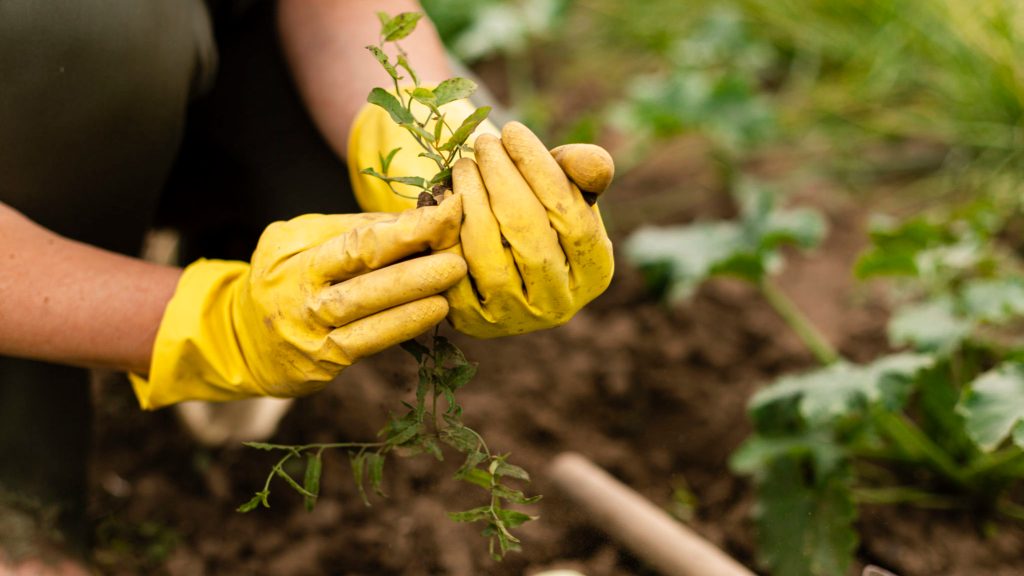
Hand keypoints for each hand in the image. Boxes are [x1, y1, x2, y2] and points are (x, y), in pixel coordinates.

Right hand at [131, 198, 465, 408]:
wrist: (236, 341)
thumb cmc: (282, 280)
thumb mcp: (299, 242)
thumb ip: (351, 230)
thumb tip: (414, 217)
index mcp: (294, 252)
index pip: (355, 236)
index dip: (404, 226)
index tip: (447, 211)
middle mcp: (298, 290)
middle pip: (360, 268)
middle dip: (413, 255)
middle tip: (456, 247)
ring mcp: (308, 329)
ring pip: (364, 307)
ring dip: (413, 292)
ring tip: (452, 276)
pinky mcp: (320, 363)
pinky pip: (367, 342)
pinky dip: (402, 325)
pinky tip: (433, 311)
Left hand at [444, 122, 614, 337]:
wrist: (498, 255)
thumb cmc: (539, 209)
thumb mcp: (566, 186)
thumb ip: (584, 170)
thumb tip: (592, 164)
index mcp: (596, 272)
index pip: (572, 217)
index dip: (541, 170)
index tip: (513, 131)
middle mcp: (560, 305)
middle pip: (529, 234)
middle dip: (501, 179)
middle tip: (484, 143)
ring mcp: (514, 319)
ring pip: (489, 255)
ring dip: (472, 200)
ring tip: (464, 165)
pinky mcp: (472, 322)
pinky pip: (453, 271)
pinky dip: (447, 231)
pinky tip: (446, 198)